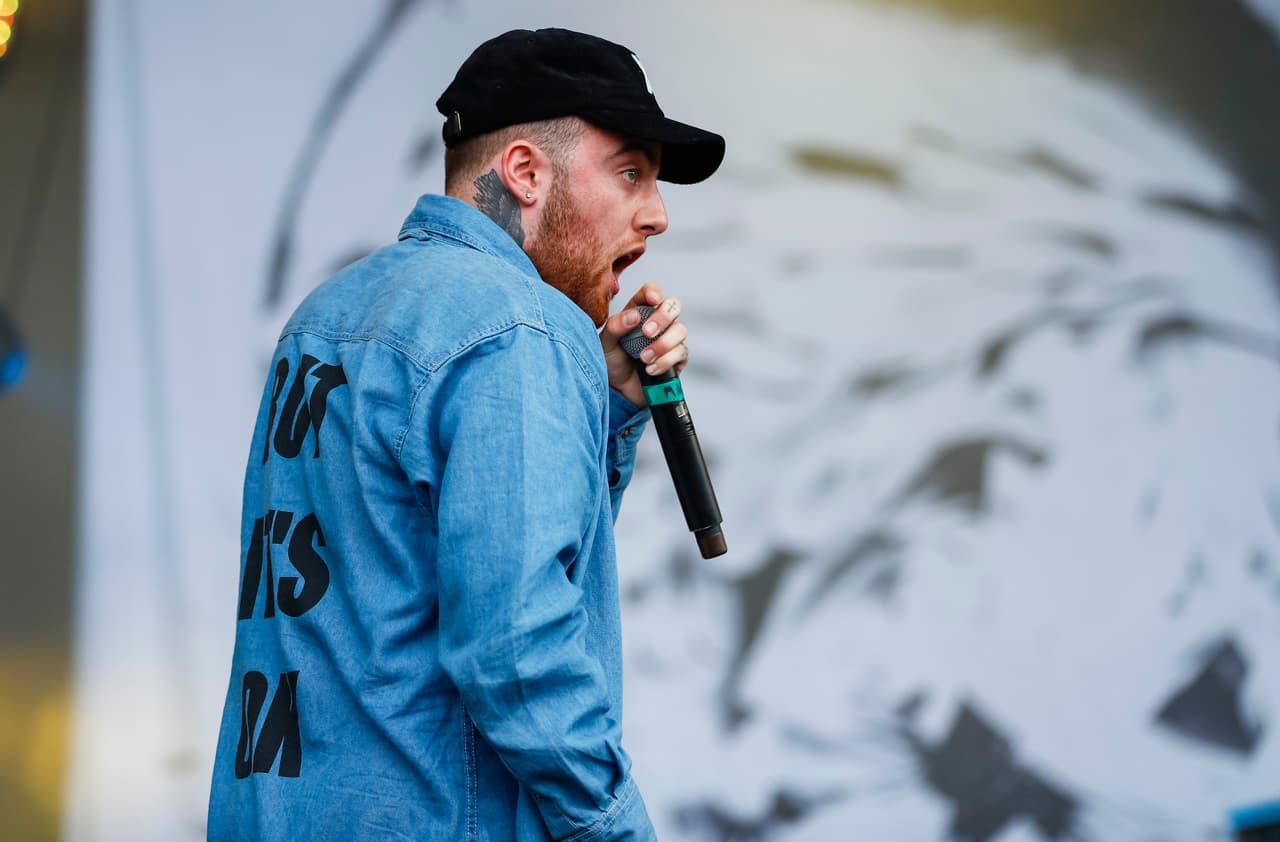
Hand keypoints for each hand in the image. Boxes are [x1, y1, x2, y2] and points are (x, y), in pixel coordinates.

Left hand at [600, 282, 689, 407]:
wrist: (619, 391)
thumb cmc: (611, 362)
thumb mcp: (605, 343)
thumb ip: (615, 327)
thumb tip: (633, 316)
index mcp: (639, 312)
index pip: (651, 293)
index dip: (654, 292)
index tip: (652, 300)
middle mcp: (658, 322)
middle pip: (674, 306)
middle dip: (663, 316)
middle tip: (647, 332)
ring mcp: (670, 339)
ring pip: (681, 330)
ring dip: (663, 344)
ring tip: (644, 358)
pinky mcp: (677, 358)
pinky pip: (680, 353)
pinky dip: (665, 361)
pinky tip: (650, 369)